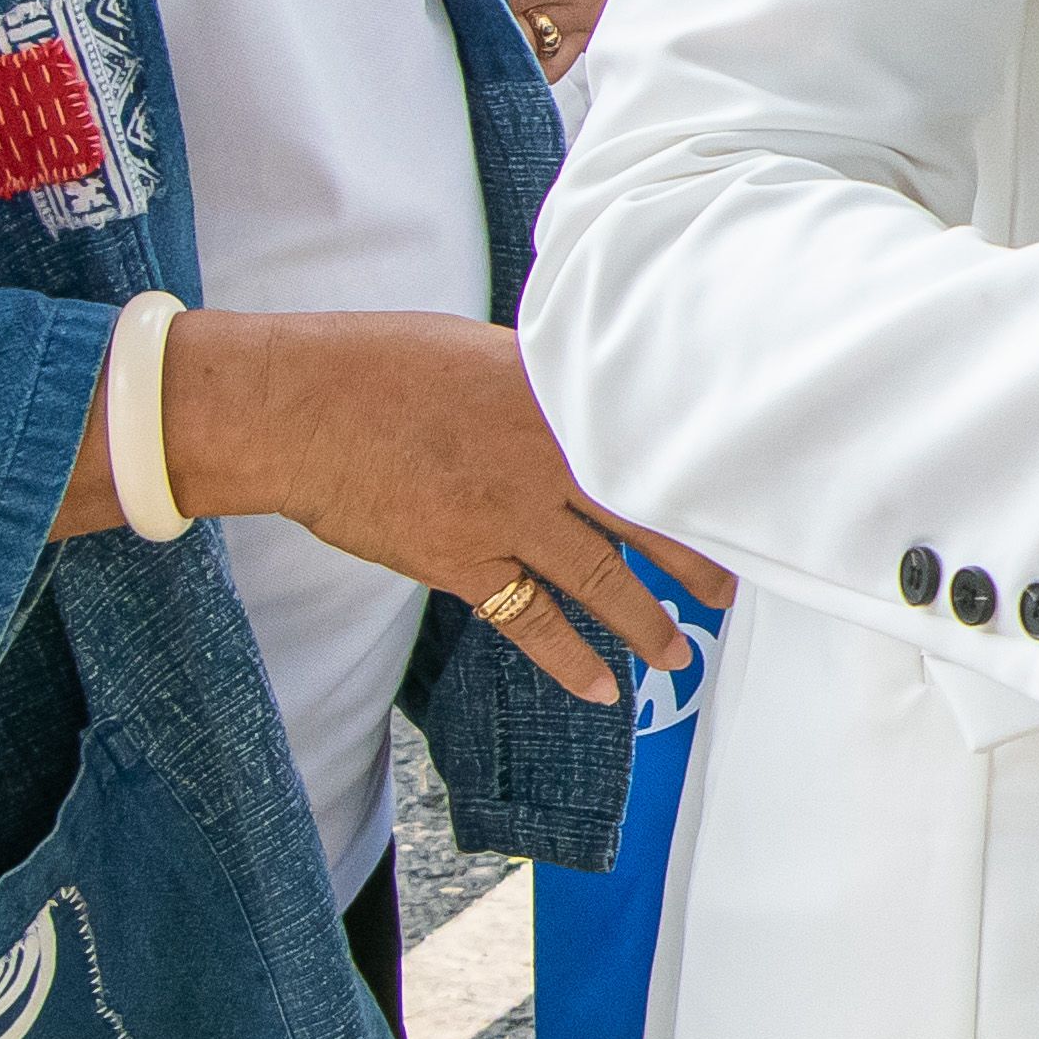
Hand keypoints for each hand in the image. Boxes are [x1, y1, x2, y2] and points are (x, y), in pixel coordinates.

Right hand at [80, 312, 729, 707]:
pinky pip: (530, 621)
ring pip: (601, 580)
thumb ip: (539, 380)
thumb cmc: (380, 363)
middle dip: (695, 559)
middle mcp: (549, 459)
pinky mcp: (463, 561)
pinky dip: (568, 658)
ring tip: (680, 654)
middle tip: (731, 590)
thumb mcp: (479, 349)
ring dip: (647, 623)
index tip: (740, 500)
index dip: (697, 478)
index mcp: (559, 398)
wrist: (299, 406)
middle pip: (646, 517)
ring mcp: (509, 515)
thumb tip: (577, 393)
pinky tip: (601, 688)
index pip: (650, 443)